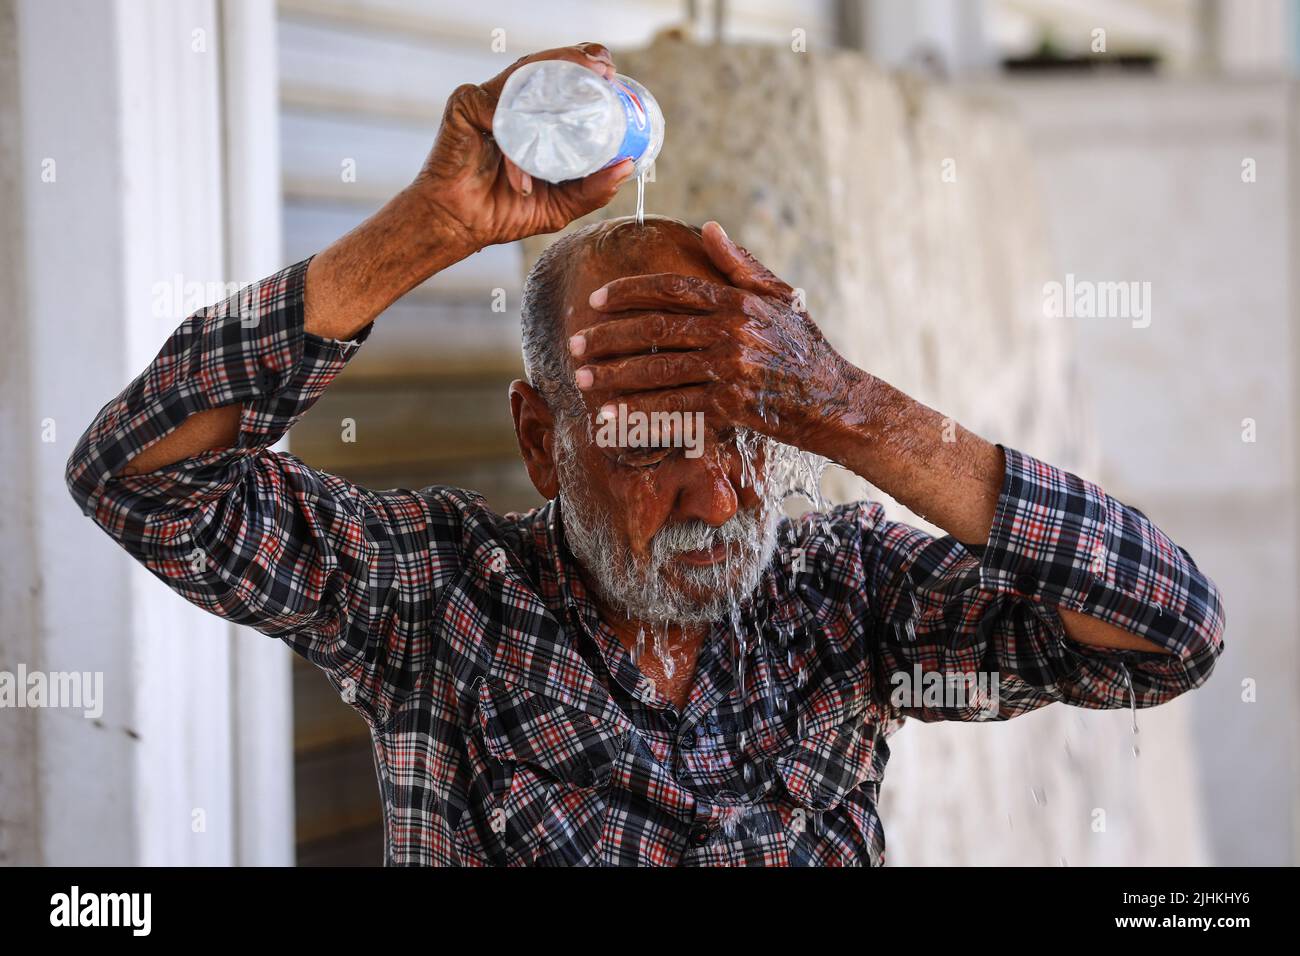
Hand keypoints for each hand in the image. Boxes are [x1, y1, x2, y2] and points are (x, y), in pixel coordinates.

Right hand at [411, 42, 635, 252]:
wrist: (458, 227)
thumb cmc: (503, 212)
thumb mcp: (560, 204)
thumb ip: (592, 188)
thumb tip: (627, 166)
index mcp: (530, 117)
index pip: (558, 80)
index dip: (585, 68)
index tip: (612, 74)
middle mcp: (509, 103)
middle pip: (544, 68)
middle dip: (577, 60)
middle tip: (605, 71)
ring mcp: (486, 101)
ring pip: (525, 75)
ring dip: (558, 70)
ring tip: (588, 76)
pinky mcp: (465, 107)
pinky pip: (499, 108)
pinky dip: (517, 131)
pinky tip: (527, 154)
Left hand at [569, 222, 863, 456]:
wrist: (835, 401)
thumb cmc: (805, 349)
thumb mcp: (778, 299)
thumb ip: (740, 265)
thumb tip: (708, 228)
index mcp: (737, 301)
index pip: (671, 290)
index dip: (628, 293)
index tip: (595, 301)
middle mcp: (732, 331)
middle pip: (655, 330)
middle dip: (608, 337)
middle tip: (575, 344)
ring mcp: (731, 369)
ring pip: (658, 371)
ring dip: (615, 376)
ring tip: (584, 380)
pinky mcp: (731, 407)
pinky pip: (675, 409)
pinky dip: (640, 414)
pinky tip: (613, 417)